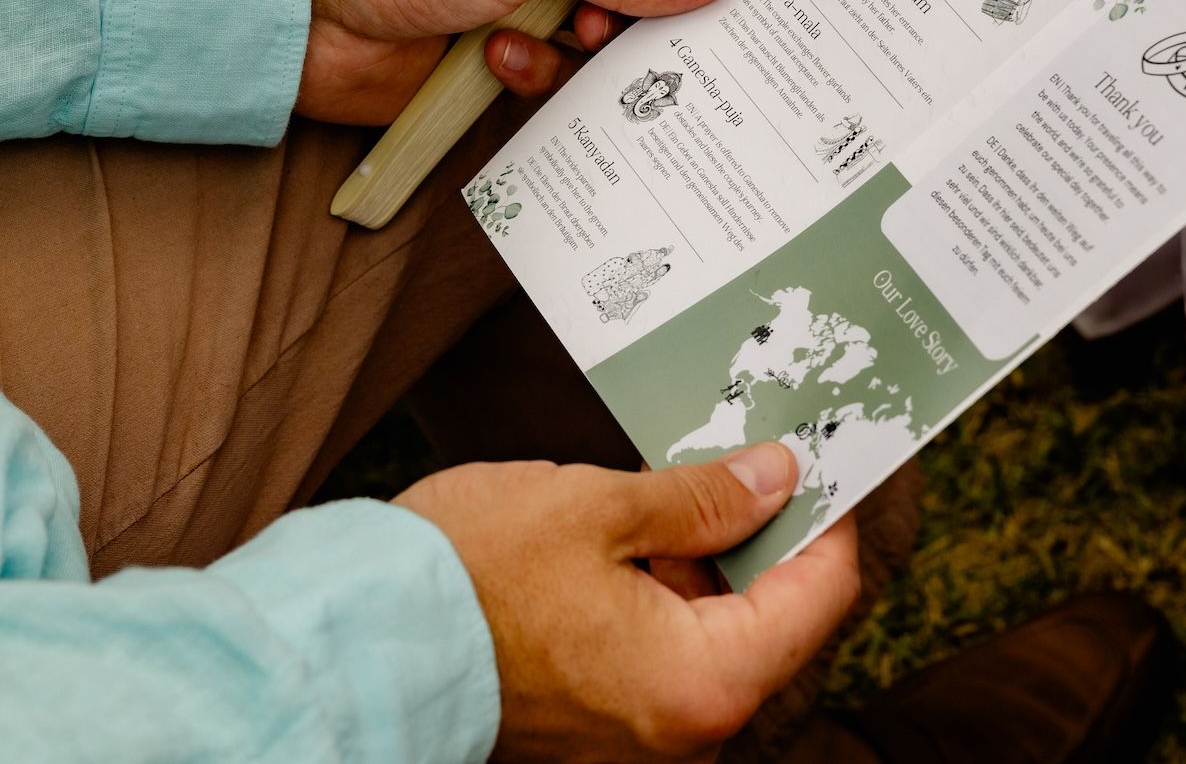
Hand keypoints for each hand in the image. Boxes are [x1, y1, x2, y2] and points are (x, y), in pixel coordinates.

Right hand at [395, 444, 860, 760]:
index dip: (828, 516)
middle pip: (773, 619)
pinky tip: (637, 529)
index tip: (820, 456)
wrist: (357, 644)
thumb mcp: (599, 510)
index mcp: (703, 684)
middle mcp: (685, 730)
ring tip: (677, 481)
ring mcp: (641, 736)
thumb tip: (777, 479)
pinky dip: (666, 590)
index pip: (819, 596)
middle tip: (745, 451)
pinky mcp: (601, 725)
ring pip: (717, 634)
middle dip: (764, 531)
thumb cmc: (467, 578)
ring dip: (710, 557)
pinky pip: (666, 653)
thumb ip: (702, 498)